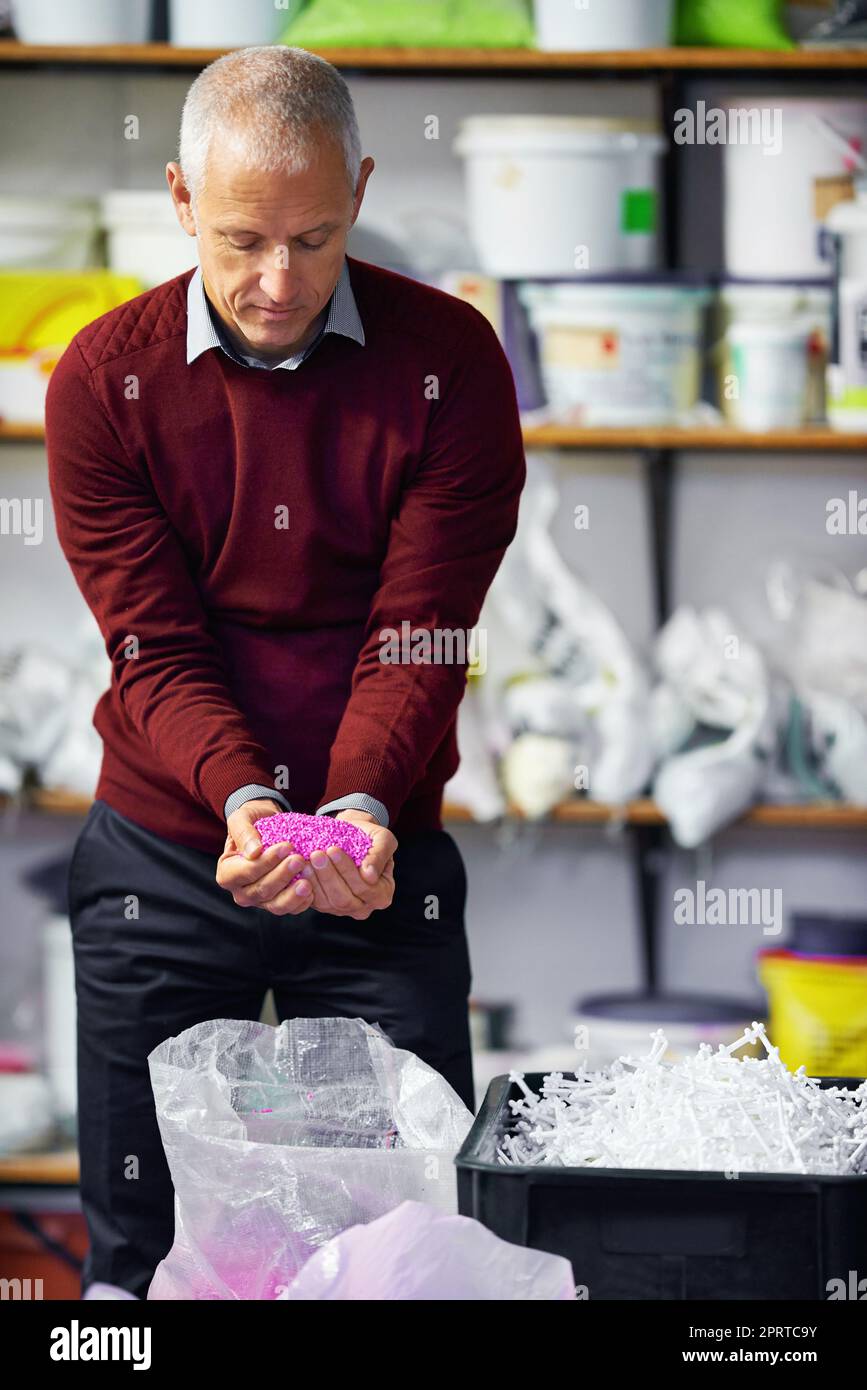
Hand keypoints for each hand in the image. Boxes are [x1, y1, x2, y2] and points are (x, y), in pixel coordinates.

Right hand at [216, 798, 313, 913]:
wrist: (269, 828)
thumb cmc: (252, 822)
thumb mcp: (242, 818)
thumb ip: (244, 833)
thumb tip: (253, 852)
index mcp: (227, 873)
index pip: (246, 873)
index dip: (266, 862)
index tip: (286, 846)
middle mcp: (241, 891)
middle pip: (261, 891)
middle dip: (282, 876)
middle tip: (299, 860)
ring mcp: (260, 900)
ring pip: (275, 905)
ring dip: (292, 895)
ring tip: (307, 882)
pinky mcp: (278, 903)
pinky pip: (290, 909)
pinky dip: (301, 902)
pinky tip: (312, 888)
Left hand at [264, 809, 397, 919]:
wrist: (352, 838)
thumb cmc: (370, 838)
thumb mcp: (383, 840)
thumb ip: (380, 856)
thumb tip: (370, 875)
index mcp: (382, 894)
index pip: (365, 888)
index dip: (348, 871)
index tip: (333, 850)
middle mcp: (364, 907)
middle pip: (344, 899)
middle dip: (329, 876)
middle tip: (316, 854)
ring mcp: (343, 910)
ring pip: (328, 902)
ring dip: (316, 881)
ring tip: (307, 860)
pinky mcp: (326, 906)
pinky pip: (315, 902)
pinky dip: (307, 886)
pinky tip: (301, 869)